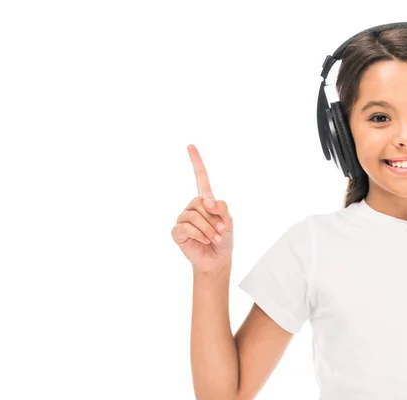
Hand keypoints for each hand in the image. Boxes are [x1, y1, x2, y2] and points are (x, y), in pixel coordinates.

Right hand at [171, 144, 233, 272]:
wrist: (217, 260)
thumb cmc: (224, 239)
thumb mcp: (229, 222)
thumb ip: (222, 208)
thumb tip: (206, 201)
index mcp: (205, 201)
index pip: (200, 178)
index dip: (196, 162)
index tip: (190, 146)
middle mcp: (192, 207)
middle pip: (200, 203)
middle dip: (213, 219)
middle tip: (221, 232)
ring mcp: (183, 218)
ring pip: (194, 216)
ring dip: (209, 230)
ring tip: (215, 239)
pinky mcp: (177, 232)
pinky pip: (186, 227)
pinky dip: (199, 235)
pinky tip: (203, 242)